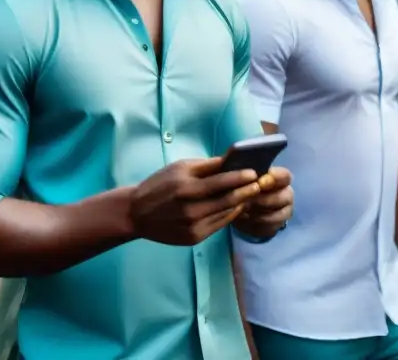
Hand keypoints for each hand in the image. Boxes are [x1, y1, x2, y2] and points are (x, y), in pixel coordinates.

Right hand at [130, 158, 260, 245]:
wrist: (137, 213)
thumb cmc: (159, 185)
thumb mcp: (178, 168)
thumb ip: (206, 166)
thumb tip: (231, 159)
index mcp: (184, 188)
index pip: (220, 182)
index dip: (239, 177)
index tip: (254, 172)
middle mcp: (190, 209)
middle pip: (227, 200)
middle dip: (246, 191)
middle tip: (260, 184)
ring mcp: (192, 226)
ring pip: (226, 213)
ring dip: (241, 203)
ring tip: (252, 194)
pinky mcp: (194, 238)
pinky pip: (219, 225)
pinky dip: (230, 215)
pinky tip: (236, 206)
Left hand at [233, 167, 293, 239]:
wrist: (240, 209)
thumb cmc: (242, 187)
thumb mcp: (240, 177)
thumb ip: (242, 170)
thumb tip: (234, 161)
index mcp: (280, 178)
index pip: (284, 175)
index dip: (274, 177)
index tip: (260, 181)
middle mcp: (286, 193)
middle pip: (284, 196)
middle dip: (264, 198)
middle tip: (248, 199)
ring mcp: (285, 211)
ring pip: (277, 213)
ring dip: (259, 212)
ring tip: (243, 209)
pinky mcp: (278, 225)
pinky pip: (270, 226)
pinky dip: (256, 222)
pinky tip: (245, 218)